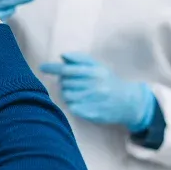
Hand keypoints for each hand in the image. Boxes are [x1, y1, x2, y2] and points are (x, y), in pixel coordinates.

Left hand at [40, 53, 154, 132]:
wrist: (128, 102)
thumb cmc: (109, 81)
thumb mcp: (98, 66)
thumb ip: (80, 59)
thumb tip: (62, 56)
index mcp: (95, 72)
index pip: (67, 69)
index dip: (52, 68)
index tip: (42, 67)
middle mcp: (94, 86)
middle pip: (64, 83)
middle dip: (63, 81)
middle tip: (71, 82)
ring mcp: (93, 101)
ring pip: (66, 95)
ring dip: (67, 93)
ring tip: (76, 91)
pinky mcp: (91, 113)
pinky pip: (72, 107)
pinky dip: (72, 103)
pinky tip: (80, 101)